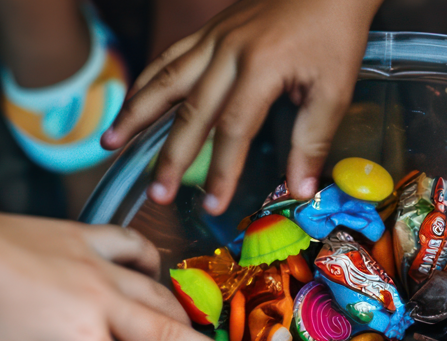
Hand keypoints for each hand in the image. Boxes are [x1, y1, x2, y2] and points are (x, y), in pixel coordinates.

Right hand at [100, 0, 380, 213]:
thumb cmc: (334, 33)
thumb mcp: (335, 89)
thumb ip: (313, 140)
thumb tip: (300, 190)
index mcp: (261, 66)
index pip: (233, 129)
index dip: (222, 171)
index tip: (213, 205)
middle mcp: (229, 51)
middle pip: (191, 111)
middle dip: (171, 157)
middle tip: (157, 193)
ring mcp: (214, 38)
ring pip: (166, 79)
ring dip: (136, 113)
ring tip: (110, 143)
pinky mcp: (210, 30)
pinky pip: (170, 56)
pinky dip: (147, 80)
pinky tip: (132, 102)